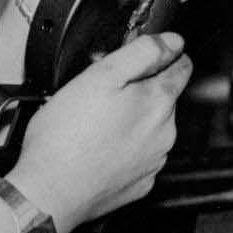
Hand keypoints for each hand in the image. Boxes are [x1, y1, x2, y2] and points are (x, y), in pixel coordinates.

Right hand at [9, 31, 191, 232]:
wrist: (50, 192)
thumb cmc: (66, 136)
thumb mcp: (100, 75)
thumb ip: (142, 52)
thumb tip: (172, 41)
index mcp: (158, 102)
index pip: (182, 67)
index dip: (164, 55)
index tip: (144, 57)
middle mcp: (164, 133)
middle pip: (163, 98)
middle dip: (140, 90)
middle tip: (103, 91)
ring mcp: (153, 161)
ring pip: (151, 128)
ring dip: (132, 120)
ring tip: (95, 122)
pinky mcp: (140, 183)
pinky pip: (139, 157)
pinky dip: (125, 149)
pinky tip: (99, 148)